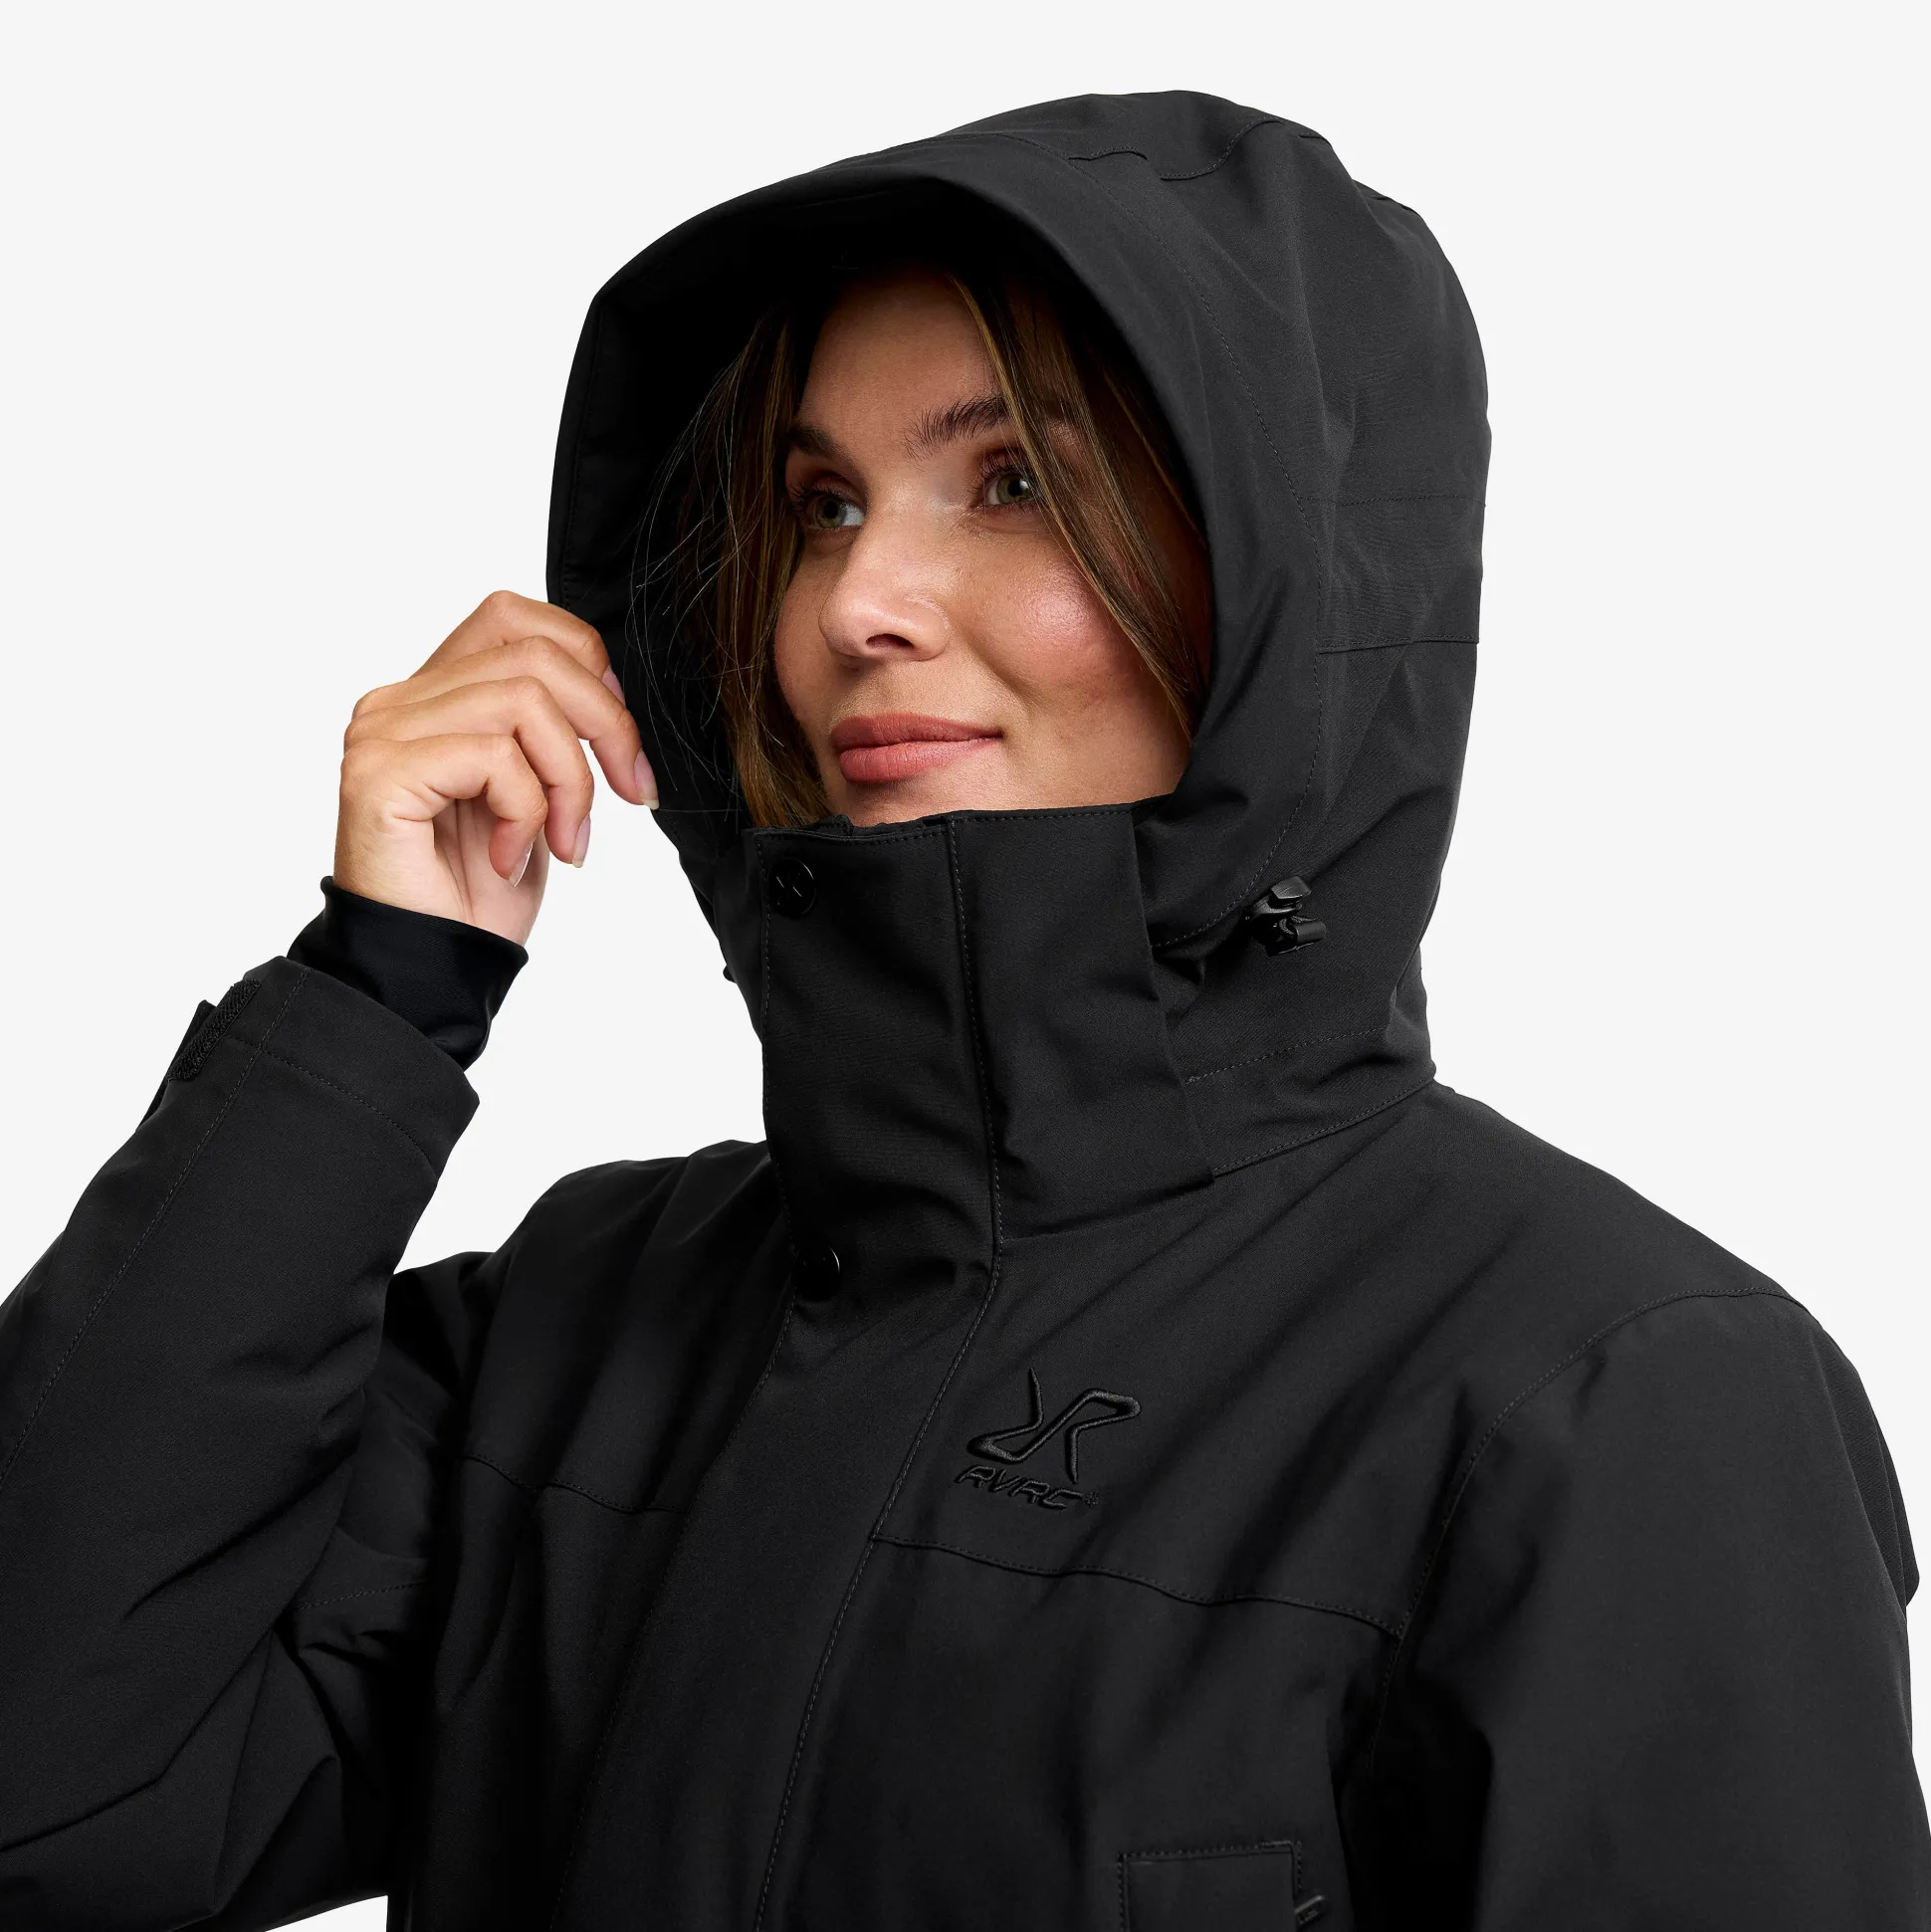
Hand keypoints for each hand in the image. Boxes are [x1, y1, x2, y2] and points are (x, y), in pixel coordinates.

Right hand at [332, 591, 656, 944]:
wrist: (430, 968)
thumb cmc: (477, 892)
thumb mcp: (536, 794)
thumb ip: (549, 730)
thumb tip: (609, 690)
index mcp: (432, 695)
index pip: (512, 617)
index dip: (586, 662)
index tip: (620, 740)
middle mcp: (397, 701)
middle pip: (535, 656)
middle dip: (608, 727)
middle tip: (629, 795)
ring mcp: (381, 732)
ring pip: (524, 702)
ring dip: (570, 781)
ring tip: (561, 842)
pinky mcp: (378, 773)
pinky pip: (494, 756)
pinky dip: (526, 811)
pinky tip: (507, 857)